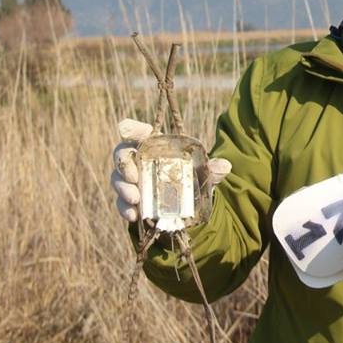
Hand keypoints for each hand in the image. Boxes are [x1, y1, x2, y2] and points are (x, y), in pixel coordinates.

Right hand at [110, 118, 231, 221]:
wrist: (186, 203)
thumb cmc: (190, 175)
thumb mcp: (203, 171)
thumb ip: (212, 168)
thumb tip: (225, 167)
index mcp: (154, 144)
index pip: (139, 132)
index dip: (130, 128)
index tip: (124, 129)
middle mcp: (138, 159)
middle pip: (121, 154)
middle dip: (123, 163)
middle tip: (133, 176)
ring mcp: (131, 180)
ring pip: (117, 178)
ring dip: (123, 188)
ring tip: (135, 198)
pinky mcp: (129, 200)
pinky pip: (121, 203)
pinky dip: (124, 208)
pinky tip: (134, 215)